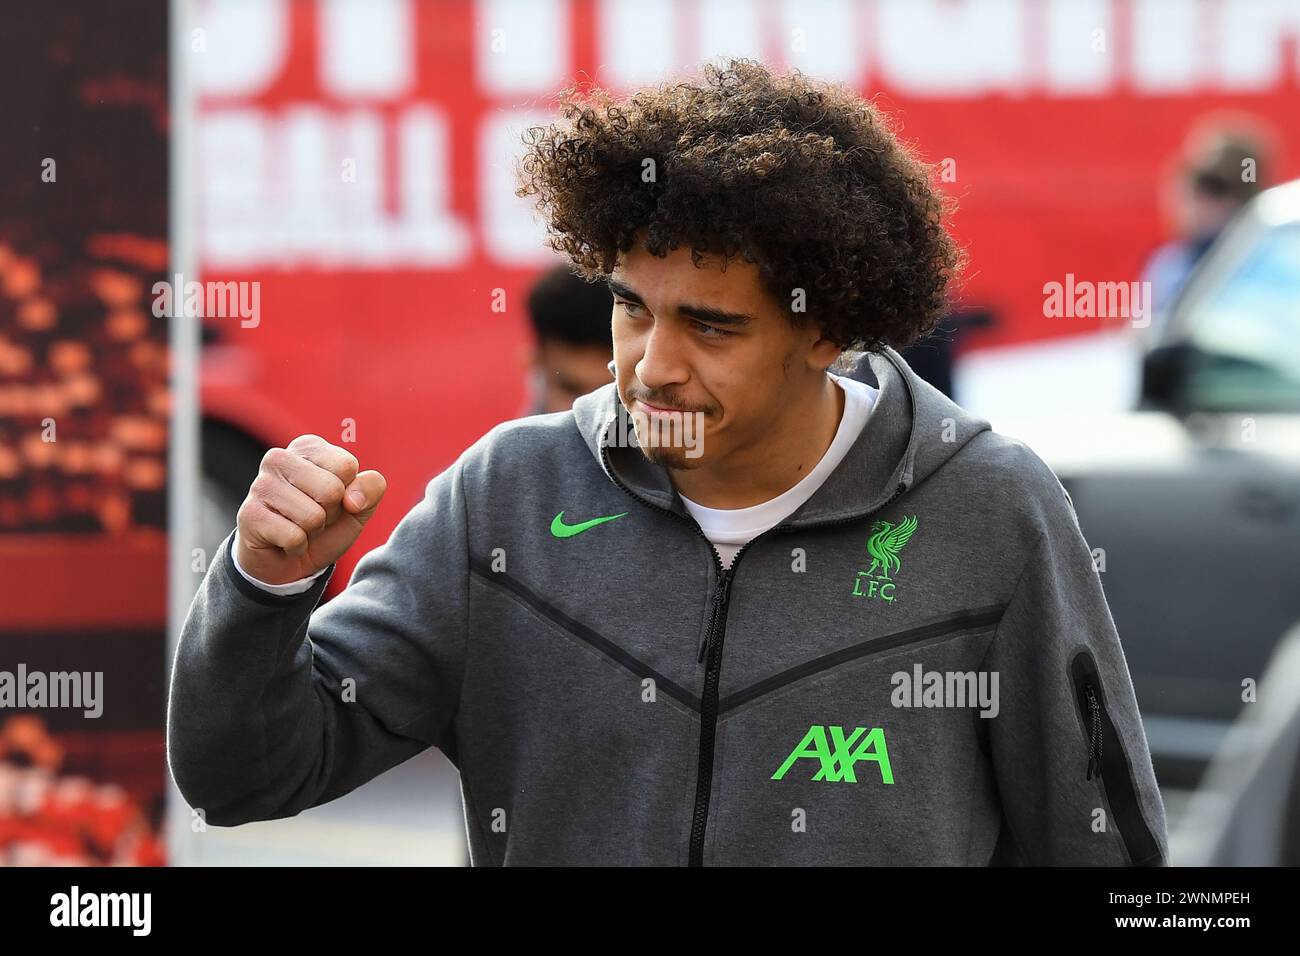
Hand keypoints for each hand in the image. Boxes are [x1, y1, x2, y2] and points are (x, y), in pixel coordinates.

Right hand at [234, 434, 386, 584]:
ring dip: (313, 532)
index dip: (348, 493)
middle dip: (330, 514)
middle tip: (315, 518)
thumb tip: (353, 500)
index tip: (332, 501)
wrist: (291, 561)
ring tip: (299, 528)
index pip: (347, 466)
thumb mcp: (360, 506)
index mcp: (309, 447)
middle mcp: (280, 458)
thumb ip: (372, 489)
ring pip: (313, 516)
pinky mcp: (249, 514)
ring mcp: (260, 485)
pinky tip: (284, 541)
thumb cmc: (327, 525)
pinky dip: (297, 546)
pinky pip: (294, 537)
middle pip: (331, 490)